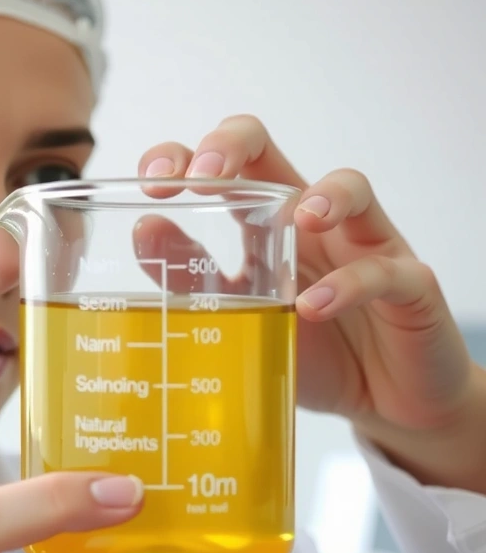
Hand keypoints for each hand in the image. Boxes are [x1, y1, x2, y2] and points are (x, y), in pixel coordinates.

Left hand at [136, 115, 485, 491]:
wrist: (383, 403)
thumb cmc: (309, 352)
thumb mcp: (239, 315)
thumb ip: (195, 275)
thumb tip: (144, 228)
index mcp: (263, 223)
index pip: (222, 165)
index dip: (187, 156)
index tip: (154, 179)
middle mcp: (311, 221)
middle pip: (270, 152)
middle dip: (230, 149)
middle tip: (202, 180)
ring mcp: (363, 247)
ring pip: (351, 188)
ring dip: (320, 196)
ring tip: (295, 218)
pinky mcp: (409, 287)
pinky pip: (385, 272)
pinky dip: (349, 285)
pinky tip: (314, 306)